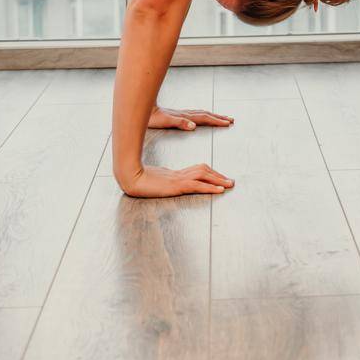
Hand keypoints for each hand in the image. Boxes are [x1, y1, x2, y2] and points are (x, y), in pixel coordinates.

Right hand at [119, 163, 234, 197]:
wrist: (128, 177)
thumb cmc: (136, 180)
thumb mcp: (152, 182)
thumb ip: (162, 182)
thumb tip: (166, 185)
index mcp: (174, 173)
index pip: (196, 170)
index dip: (209, 173)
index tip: (219, 177)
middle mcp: (178, 174)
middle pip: (203, 170)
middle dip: (218, 176)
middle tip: (231, 181)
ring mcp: (177, 179)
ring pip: (203, 175)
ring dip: (218, 180)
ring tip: (229, 185)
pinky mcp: (176, 185)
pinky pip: (197, 185)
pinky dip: (210, 187)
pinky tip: (220, 190)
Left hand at [149, 105, 233, 130]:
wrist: (144, 109)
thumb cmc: (153, 118)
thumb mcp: (165, 122)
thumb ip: (180, 123)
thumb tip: (194, 126)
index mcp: (185, 116)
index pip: (204, 118)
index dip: (216, 121)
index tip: (228, 123)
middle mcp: (186, 114)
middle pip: (206, 114)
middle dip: (219, 117)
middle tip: (231, 120)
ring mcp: (182, 113)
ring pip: (202, 114)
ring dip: (213, 116)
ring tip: (222, 117)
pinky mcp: (178, 115)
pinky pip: (196, 114)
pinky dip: (204, 115)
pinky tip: (203, 117)